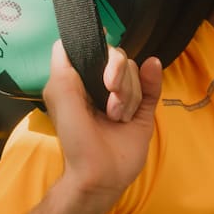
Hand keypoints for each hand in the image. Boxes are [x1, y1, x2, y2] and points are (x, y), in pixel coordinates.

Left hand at [43, 39, 162, 207]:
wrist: (100, 175)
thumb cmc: (76, 140)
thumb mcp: (60, 97)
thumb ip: (62, 64)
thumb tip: (69, 38)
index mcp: (81, 79)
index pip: (95, 49)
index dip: (100, 54)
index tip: (98, 73)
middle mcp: (102, 84)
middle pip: (119, 59)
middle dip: (117, 79)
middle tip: (109, 102)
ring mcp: (124, 97)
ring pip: (135, 73)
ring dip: (127, 96)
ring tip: (116, 118)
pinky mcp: (142, 110)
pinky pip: (153, 84)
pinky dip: (152, 77)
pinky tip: (151, 69)